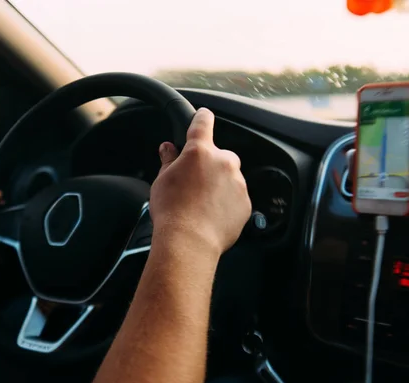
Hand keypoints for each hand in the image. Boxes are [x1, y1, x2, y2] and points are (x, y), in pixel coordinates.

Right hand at [150, 108, 250, 256]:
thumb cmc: (171, 211)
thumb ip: (169, 161)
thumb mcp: (162, 181)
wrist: (188, 241)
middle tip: (193, 183)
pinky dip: (226, 202)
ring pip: (229, 177)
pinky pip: (236, 197)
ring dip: (219, 185)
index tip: (204, 115)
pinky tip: (210, 215)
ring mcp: (237, 183)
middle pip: (219, 155)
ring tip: (200, 205)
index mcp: (199, 152)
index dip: (202, 118)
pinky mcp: (245, 203)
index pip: (203, 124)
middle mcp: (223, 162)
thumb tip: (168, 149)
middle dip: (209, 165)